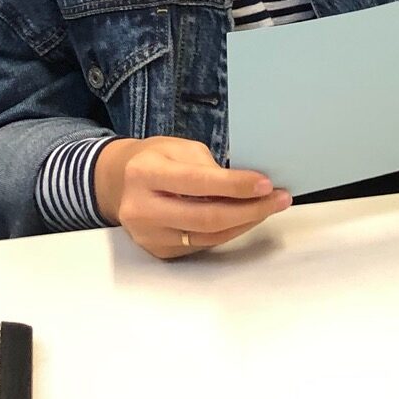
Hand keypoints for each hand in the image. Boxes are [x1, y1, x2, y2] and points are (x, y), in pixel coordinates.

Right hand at [93, 135, 291, 259]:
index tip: (266, 184)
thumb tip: (244, 185)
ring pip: (206, 236)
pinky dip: (228, 232)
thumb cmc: (154, 159)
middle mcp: (143, 209)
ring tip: (270, 208)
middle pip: (204, 217)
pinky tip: (246, 219)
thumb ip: (207, 166)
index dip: (235, 185)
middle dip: (248, 209)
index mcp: (145, 174)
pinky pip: (200, 245)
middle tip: (279, 199)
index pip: (197, 183)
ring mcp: (148, 235)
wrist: (119, 183)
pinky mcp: (158, 251)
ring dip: (244, 223)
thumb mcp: (178, 148)